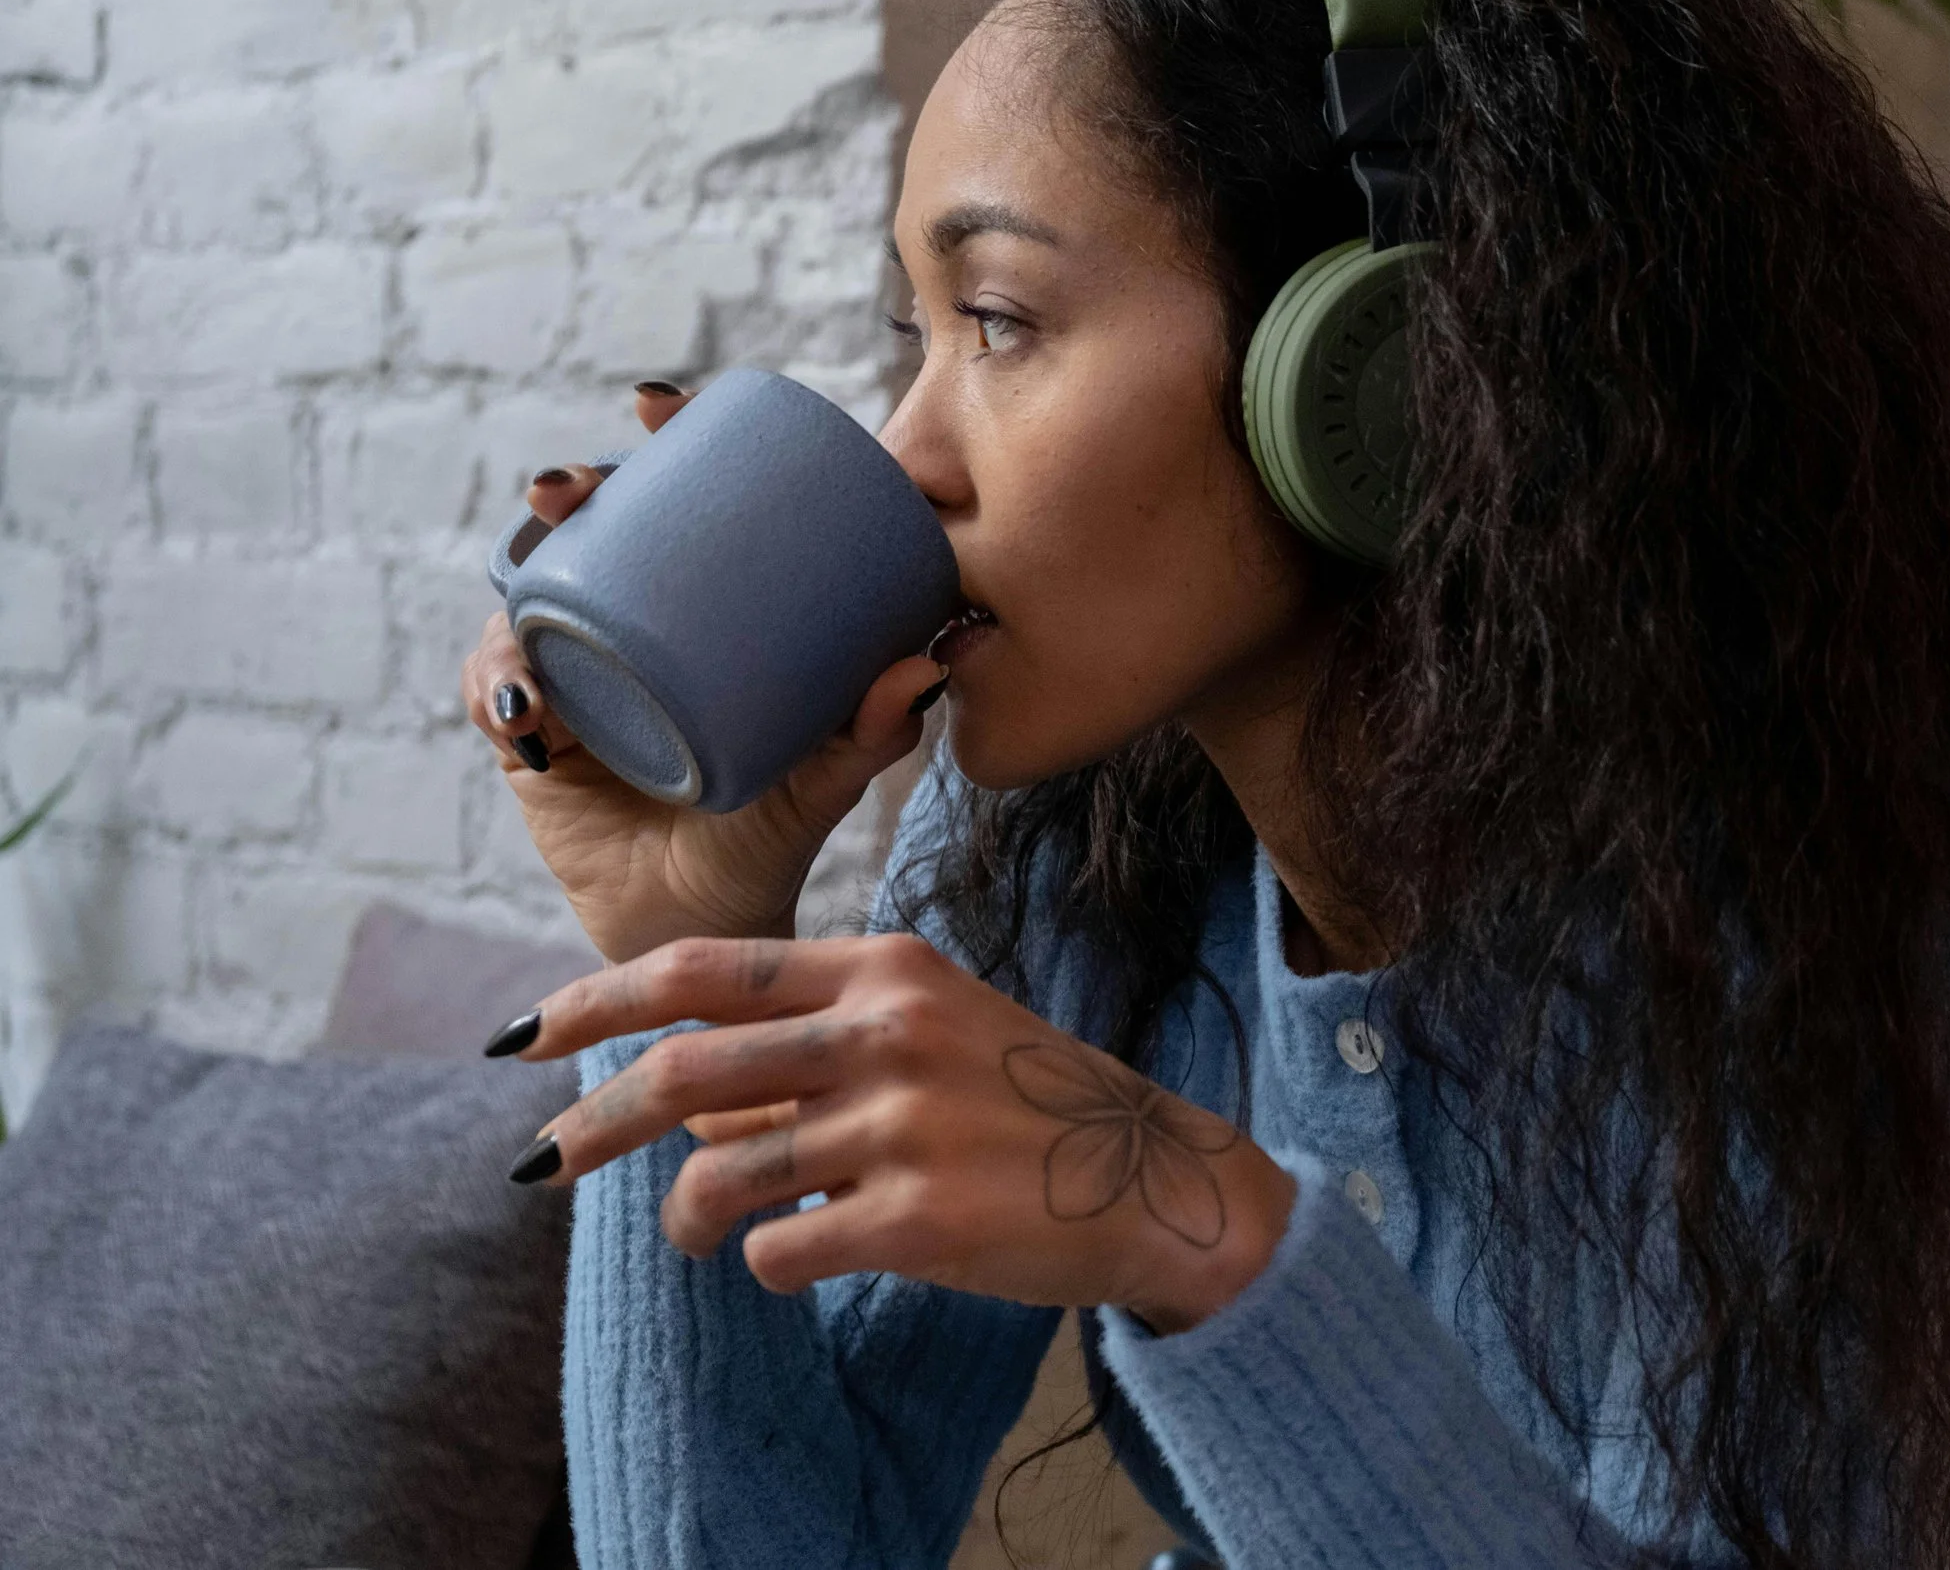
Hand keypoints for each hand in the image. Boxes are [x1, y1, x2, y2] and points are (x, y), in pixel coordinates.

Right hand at [461, 383, 949, 960]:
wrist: (708, 921)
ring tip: (534, 574)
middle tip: (569, 486)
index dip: (663, 444)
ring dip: (521, 577)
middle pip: (590, 530)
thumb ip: (875, 726)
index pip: (678, 505)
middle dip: (571, 488)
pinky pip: (493, 693)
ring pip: (528, 597)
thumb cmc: (775, 832)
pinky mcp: (527, 737)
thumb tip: (930, 660)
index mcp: (703, 610)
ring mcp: (574, 675)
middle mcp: (632, 627)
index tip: (656, 404)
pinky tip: (522, 708)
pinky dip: (496, 688)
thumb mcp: (829, 773)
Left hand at [494, 933, 1297, 1331]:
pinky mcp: (915, 1217)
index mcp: (883, 968)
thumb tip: (681, 1095)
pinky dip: (764, 1262)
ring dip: (687, 1217)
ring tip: (702, 1234)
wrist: (1147, 1178)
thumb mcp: (928, 1027)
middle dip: (590, 1127)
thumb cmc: (1021, 1101)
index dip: (592, 1000)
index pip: (703, 969)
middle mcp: (886, 1032)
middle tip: (539, 1167)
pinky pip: (777, 1248)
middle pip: (684, 1073)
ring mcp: (901, 1124)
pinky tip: (798, 1258)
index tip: (522, 1037)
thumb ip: (811, 1038)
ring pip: (720, 1176)